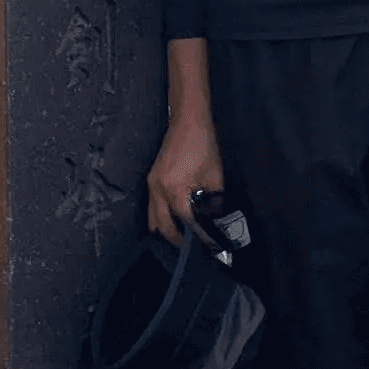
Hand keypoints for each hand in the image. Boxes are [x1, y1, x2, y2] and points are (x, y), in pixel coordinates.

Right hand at [146, 114, 223, 244]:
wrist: (188, 120)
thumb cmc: (204, 145)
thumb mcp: (214, 176)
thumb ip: (213, 201)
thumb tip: (216, 221)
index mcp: (174, 188)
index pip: (185, 222)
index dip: (198, 236)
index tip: (210, 247)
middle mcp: (157, 189)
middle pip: (162, 227)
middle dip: (178, 240)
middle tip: (195, 249)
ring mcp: (151, 184)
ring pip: (153, 219)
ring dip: (167, 230)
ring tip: (186, 237)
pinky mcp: (152, 179)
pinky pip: (153, 207)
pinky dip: (163, 217)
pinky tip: (177, 219)